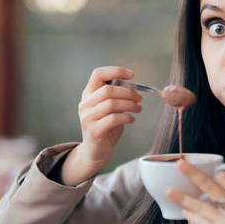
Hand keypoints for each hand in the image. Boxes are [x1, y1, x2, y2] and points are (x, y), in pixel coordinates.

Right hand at [61, 66, 141, 185]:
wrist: (95, 152)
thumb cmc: (105, 126)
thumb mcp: (110, 108)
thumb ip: (117, 96)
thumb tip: (133, 85)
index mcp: (88, 94)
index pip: (98, 74)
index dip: (116, 71)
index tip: (132, 75)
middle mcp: (85, 104)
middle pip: (108, 90)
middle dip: (128, 93)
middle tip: (139, 99)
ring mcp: (87, 118)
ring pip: (112, 104)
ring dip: (130, 105)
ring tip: (138, 108)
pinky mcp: (94, 131)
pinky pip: (113, 119)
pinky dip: (126, 117)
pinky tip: (131, 119)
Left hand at [167, 161, 224, 223]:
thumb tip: (217, 174)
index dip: (216, 174)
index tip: (205, 168)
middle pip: (213, 188)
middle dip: (194, 175)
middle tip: (180, 164)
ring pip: (201, 205)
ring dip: (183, 198)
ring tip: (169, 191)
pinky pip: (199, 220)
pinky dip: (190, 215)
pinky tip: (184, 212)